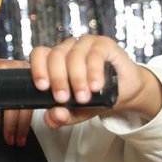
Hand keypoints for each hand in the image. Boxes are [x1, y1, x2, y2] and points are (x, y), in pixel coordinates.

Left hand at [0, 53, 33, 145]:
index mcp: (5, 70)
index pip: (16, 99)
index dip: (16, 119)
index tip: (13, 133)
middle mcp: (15, 70)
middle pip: (23, 103)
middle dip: (19, 125)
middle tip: (13, 139)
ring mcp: (18, 73)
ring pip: (26, 102)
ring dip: (22, 123)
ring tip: (17, 137)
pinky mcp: (17, 77)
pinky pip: (24, 98)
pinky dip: (22, 113)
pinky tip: (20, 125)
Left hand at [29, 36, 161, 128]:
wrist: (123, 93)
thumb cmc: (95, 97)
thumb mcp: (75, 112)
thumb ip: (61, 117)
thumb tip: (54, 115)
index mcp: (54, 60)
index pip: (39, 55)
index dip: (37, 68)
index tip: (42, 87)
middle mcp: (67, 48)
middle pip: (55, 56)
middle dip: (58, 80)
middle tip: (63, 98)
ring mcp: (85, 44)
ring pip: (74, 56)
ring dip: (77, 78)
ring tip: (83, 97)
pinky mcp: (103, 44)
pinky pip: (95, 55)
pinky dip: (94, 72)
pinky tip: (96, 86)